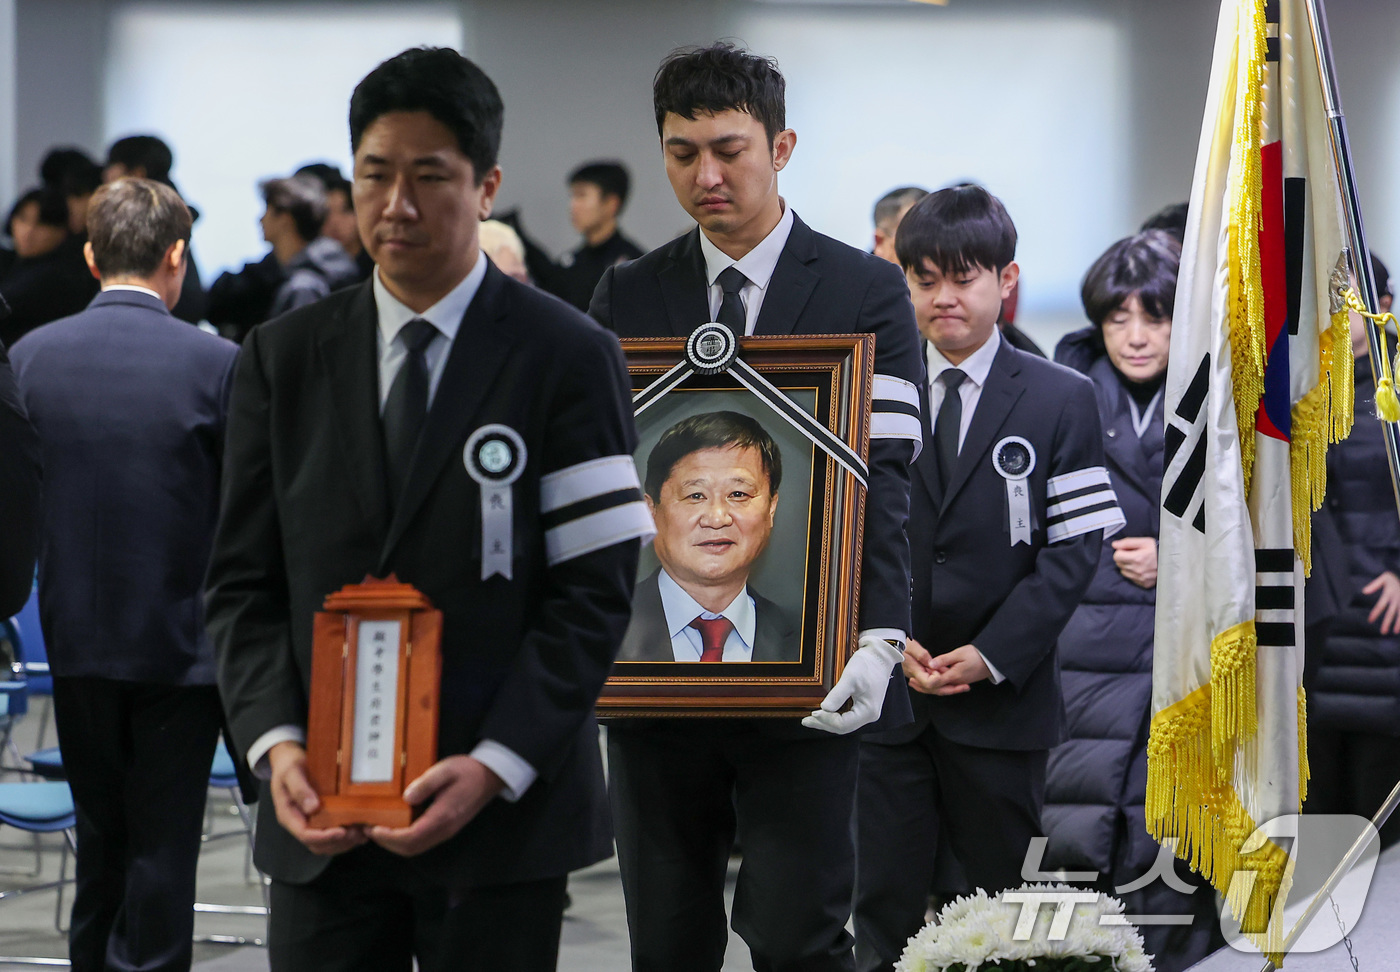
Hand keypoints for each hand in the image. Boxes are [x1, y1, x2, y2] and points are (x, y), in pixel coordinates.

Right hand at [267, 741, 367, 855]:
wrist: (289, 760)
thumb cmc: (289, 765)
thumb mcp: (291, 772)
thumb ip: (299, 789)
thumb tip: (312, 808)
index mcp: (288, 815)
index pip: (304, 835)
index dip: (324, 837)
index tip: (342, 831)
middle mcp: (299, 823)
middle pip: (317, 844)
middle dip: (337, 842)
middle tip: (358, 833)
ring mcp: (309, 823)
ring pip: (326, 844)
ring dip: (344, 843)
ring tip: (362, 833)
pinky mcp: (319, 819)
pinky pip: (332, 836)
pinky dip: (346, 837)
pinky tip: (361, 830)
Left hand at [368, 755, 504, 856]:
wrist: (489, 777)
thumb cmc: (467, 771)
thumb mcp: (445, 769)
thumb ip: (426, 783)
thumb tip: (406, 797)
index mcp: (443, 816)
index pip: (412, 836)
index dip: (390, 837)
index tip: (374, 829)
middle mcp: (444, 829)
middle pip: (411, 848)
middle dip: (388, 843)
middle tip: (370, 829)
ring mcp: (445, 831)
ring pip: (416, 848)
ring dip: (395, 843)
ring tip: (379, 829)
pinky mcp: (445, 829)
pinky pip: (422, 841)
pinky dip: (405, 839)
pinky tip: (396, 826)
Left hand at [802, 634, 902, 733]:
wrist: (879, 656)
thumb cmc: (867, 665)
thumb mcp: (850, 678)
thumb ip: (838, 694)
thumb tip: (824, 708)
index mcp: (868, 711)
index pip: (843, 724)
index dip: (826, 720)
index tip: (813, 712)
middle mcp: (868, 715)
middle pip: (843, 727)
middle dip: (824, 724)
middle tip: (806, 720)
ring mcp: (865, 711)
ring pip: (844, 723)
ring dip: (827, 721)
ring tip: (812, 718)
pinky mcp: (862, 705)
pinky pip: (846, 716)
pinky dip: (834, 716)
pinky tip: (824, 712)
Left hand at [903, 640, 990, 695]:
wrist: (991, 660)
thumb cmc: (976, 655)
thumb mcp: (958, 654)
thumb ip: (943, 660)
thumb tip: (931, 664)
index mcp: (953, 676)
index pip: (934, 683)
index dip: (924, 681)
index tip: (915, 676)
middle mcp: (954, 682)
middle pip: (936, 689)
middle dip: (923, 686)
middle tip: (912, 682)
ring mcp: (958, 683)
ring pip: (940, 688)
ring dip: (928, 685)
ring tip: (917, 681)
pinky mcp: (960, 681)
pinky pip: (945, 685)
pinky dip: (936, 683)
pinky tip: (931, 678)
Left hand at [1112, 536, 1157, 588]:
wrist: (1173, 562)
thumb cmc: (1158, 550)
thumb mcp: (1145, 541)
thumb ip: (1127, 542)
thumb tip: (1114, 545)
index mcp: (1136, 558)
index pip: (1116, 556)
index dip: (1121, 551)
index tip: (1127, 550)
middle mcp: (1137, 570)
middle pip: (1119, 564)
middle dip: (1123, 558)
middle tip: (1134, 555)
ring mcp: (1140, 578)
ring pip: (1124, 572)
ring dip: (1128, 566)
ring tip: (1138, 562)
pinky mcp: (1144, 584)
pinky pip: (1132, 579)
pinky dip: (1134, 574)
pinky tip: (1142, 569)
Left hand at [1364, 571, 1399, 634]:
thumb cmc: (1394, 579)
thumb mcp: (1385, 577)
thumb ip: (1374, 584)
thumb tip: (1363, 592)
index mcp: (1389, 594)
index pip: (1380, 605)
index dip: (1375, 613)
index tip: (1369, 621)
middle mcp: (1396, 599)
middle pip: (1391, 613)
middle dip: (1387, 623)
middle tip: (1383, 632)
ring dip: (1398, 623)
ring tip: (1395, 632)